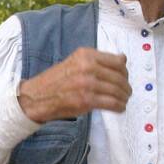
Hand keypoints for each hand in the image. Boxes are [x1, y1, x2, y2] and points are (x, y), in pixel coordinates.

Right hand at [16, 47, 130, 122]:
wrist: (37, 96)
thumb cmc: (56, 81)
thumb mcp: (76, 62)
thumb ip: (98, 61)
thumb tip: (122, 60)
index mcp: (86, 55)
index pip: (117, 61)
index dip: (125, 71)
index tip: (125, 77)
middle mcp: (88, 67)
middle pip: (119, 77)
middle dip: (126, 86)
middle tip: (127, 92)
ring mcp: (87, 84)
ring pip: (117, 90)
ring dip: (124, 97)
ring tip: (123, 101)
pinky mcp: (86, 100)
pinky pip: (111, 103)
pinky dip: (119, 106)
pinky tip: (119, 108)